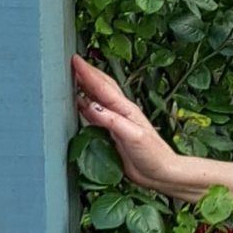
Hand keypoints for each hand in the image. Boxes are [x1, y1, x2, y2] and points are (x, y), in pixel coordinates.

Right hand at [70, 55, 182, 192]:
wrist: (161, 174)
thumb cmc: (153, 156)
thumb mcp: (133, 136)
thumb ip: (112, 121)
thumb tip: (90, 106)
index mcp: (126, 109)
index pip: (103, 87)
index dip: (88, 72)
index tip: (75, 59)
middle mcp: (121, 112)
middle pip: (101, 87)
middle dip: (87, 74)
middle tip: (71, 62)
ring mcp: (117, 122)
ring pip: (97, 99)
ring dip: (85, 88)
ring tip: (71, 78)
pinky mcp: (113, 133)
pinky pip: (95, 115)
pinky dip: (85, 106)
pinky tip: (78, 104)